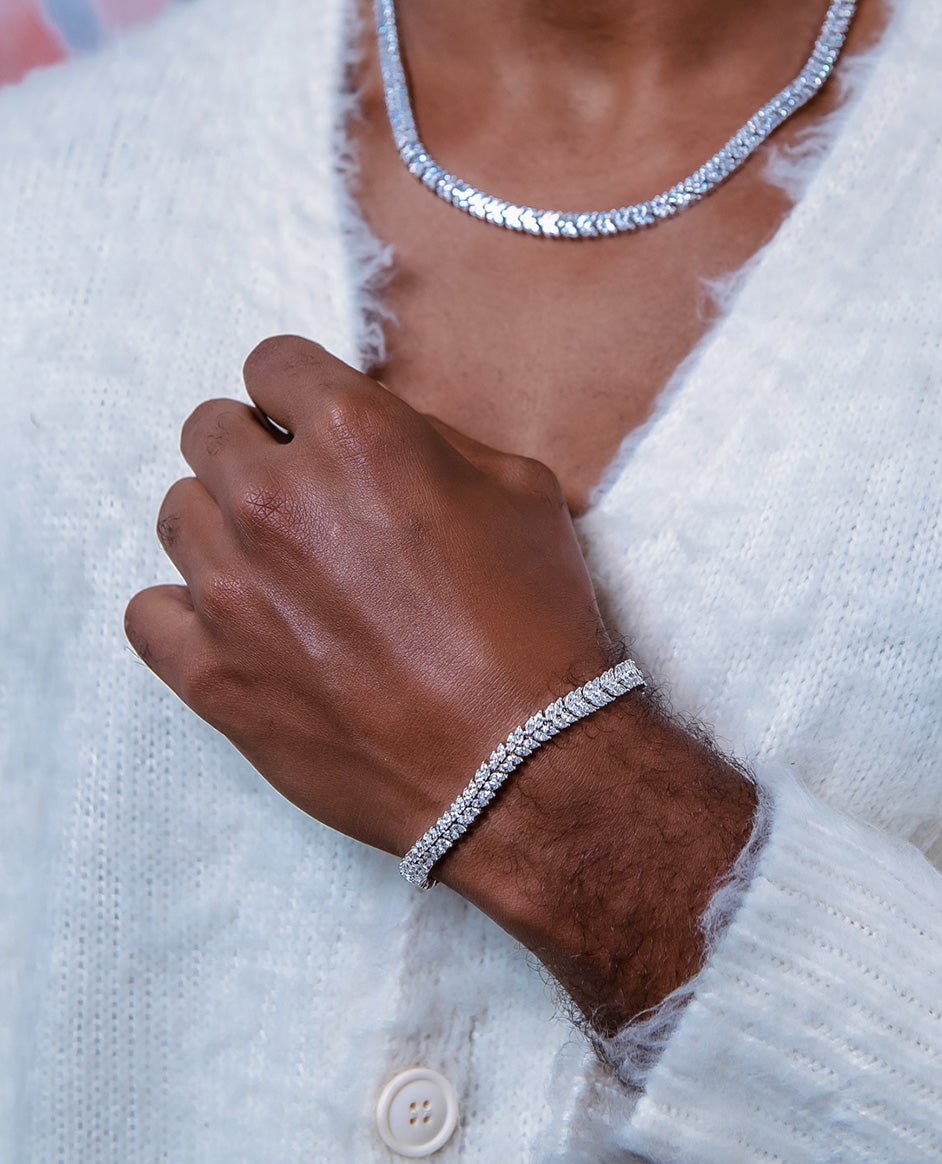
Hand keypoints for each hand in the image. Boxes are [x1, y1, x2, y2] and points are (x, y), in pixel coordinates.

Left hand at [125, 335, 613, 856]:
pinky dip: (186, 613)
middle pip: (209, 430)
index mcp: (357, 437)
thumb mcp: (521, 493)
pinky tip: (241, 627)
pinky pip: (148, 612)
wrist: (520, 764)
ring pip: (177, 514)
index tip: (310, 426)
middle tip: (306, 504)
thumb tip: (385, 435)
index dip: (297, 393)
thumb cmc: (536, 629)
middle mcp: (278, 500)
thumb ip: (436, 440)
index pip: (272, 364)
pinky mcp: (211, 673)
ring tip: (284, 575)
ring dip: (225, 530)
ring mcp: (232, 589)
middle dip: (256, 454)